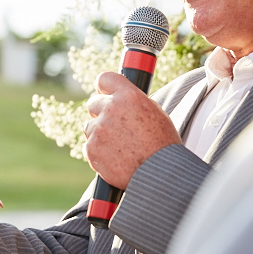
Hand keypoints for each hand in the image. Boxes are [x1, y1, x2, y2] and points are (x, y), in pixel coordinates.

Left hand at [83, 72, 180, 189]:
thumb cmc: (163, 145)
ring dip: (99, 134)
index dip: (105, 88)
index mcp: (128, 96)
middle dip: (101, 113)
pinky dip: (98, 153)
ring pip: (90, 126)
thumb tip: (120, 98)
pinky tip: (115, 159)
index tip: (105, 94)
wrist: (161, 174)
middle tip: (115, 126)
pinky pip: (89, 147)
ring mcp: (99, 129)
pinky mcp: (92, 149)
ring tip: (120, 147)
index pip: (105, 79)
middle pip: (93, 103)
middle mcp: (111, 109)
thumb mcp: (155, 113)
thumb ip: (133, 102)